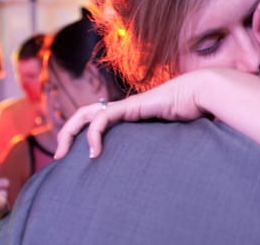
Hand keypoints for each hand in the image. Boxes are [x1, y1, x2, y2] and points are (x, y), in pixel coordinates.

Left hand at [55, 70, 210, 158]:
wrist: (200, 94)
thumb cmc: (191, 113)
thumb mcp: (170, 136)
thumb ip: (160, 145)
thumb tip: (161, 165)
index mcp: (131, 114)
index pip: (98, 119)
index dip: (84, 134)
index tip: (81, 157)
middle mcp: (124, 108)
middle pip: (85, 114)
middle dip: (67, 132)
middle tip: (59, 156)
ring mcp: (126, 105)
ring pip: (87, 113)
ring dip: (69, 132)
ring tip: (64, 154)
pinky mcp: (130, 106)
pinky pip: (103, 118)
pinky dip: (94, 135)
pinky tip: (95, 153)